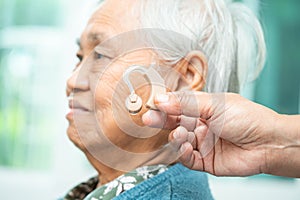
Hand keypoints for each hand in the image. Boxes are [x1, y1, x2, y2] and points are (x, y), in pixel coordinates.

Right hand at [142, 91, 299, 176]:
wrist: (268, 143)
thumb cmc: (247, 118)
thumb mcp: (215, 105)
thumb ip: (186, 103)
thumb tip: (161, 99)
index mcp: (202, 108)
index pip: (177, 106)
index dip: (163, 106)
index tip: (151, 104)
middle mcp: (200, 125)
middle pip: (174, 123)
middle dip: (161, 121)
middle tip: (149, 119)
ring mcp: (202, 142)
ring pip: (179, 141)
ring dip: (175, 138)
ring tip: (179, 134)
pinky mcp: (205, 160)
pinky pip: (187, 158)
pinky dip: (183, 154)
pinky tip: (186, 147)